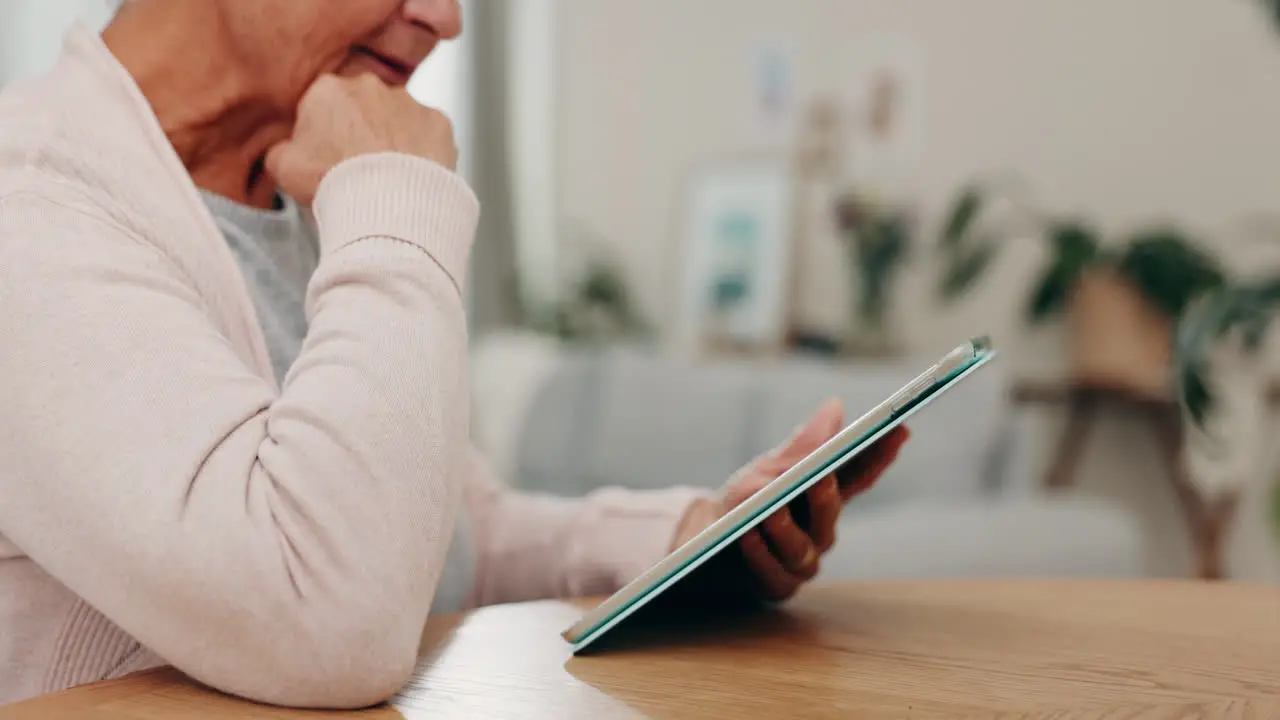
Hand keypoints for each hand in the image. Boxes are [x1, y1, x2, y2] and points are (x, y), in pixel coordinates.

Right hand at [266, 74, 456, 204]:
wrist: (387, 205)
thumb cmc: (336, 184)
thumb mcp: (283, 168)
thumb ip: (281, 150)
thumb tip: (286, 150)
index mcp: (327, 90)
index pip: (322, 106)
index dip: (323, 134)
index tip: (327, 156)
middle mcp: (370, 87)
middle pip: (362, 107)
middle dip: (360, 132)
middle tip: (358, 168)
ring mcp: (408, 102)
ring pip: (398, 119)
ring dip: (393, 141)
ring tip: (388, 177)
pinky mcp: (438, 122)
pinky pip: (428, 134)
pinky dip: (422, 152)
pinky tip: (412, 176)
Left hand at [671, 399, 908, 602]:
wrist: (706, 537)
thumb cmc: (746, 499)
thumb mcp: (771, 467)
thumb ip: (805, 443)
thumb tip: (836, 406)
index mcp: (825, 498)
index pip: (860, 475)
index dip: (880, 455)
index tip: (899, 430)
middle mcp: (821, 532)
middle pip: (831, 513)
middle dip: (826, 494)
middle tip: (821, 474)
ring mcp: (801, 562)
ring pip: (802, 549)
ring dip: (785, 528)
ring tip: (770, 510)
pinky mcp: (776, 584)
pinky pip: (772, 571)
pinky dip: (759, 552)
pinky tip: (747, 535)